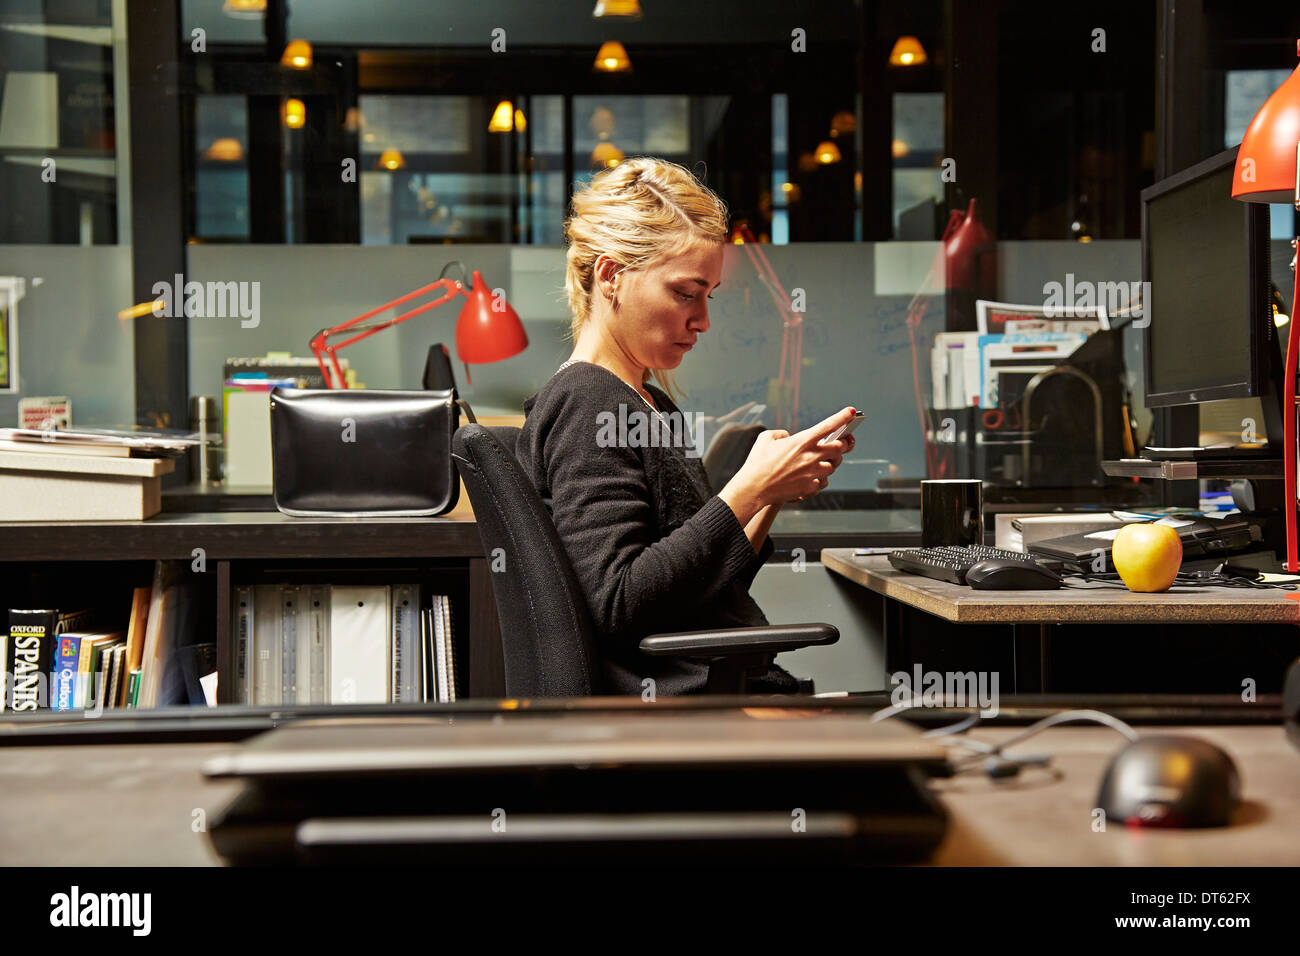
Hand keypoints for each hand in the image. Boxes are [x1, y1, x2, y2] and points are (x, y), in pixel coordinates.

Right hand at [721, 407, 856, 514]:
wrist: (754, 488)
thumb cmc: (757, 463)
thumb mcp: (766, 438)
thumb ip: (781, 433)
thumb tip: (788, 437)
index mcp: (802, 440)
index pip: (829, 425)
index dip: (843, 417)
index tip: (852, 412)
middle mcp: (811, 456)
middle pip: (840, 448)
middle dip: (841, 445)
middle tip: (838, 444)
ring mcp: (813, 472)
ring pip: (833, 466)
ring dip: (829, 463)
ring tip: (818, 462)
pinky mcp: (811, 487)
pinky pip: (823, 482)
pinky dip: (819, 479)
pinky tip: (809, 477)